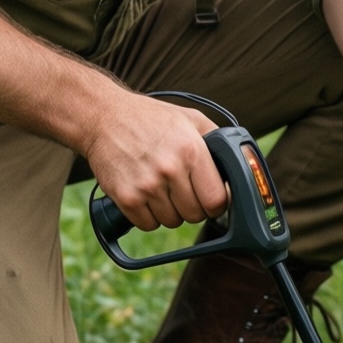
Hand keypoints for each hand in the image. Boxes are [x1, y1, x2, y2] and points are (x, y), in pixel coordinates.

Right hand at [82, 92, 229, 232]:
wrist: (103, 117)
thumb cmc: (150, 118)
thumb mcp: (190, 119)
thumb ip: (217, 141)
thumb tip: (239, 168)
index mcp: (191, 151)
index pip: (217, 201)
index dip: (217, 203)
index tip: (211, 198)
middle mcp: (170, 170)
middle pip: (195, 215)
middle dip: (193, 206)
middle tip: (183, 189)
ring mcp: (146, 186)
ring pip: (172, 221)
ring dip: (170, 210)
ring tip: (162, 187)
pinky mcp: (126, 197)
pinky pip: (148, 224)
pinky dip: (149, 216)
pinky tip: (146, 194)